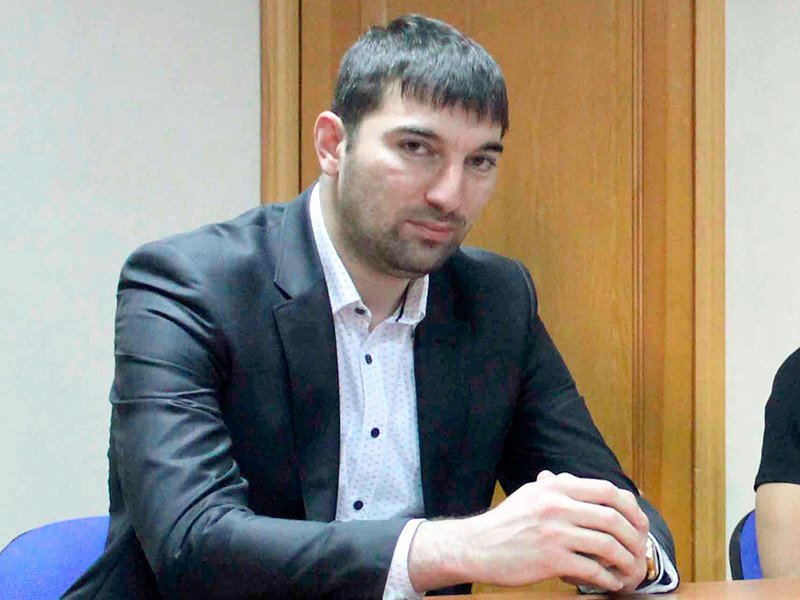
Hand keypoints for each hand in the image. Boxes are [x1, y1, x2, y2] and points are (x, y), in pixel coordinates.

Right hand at [408, 471, 648, 592]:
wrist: (476, 546)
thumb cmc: (505, 523)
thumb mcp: (529, 494)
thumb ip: (553, 486)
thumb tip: (569, 479)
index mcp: (555, 487)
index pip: (607, 490)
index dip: (631, 507)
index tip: (638, 522)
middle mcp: (557, 505)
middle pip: (614, 518)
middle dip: (636, 537)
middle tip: (640, 550)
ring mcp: (555, 533)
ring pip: (608, 546)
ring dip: (627, 562)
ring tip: (629, 571)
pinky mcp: (551, 560)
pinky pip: (593, 570)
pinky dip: (609, 579)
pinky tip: (611, 584)